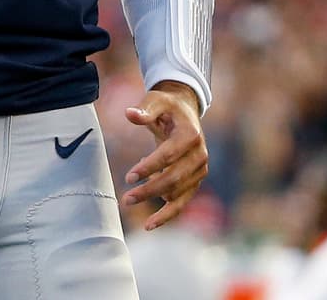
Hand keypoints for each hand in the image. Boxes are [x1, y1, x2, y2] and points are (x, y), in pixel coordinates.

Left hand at [121, 81, 207, 230]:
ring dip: (154, 201)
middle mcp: (200, 154)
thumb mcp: (156, 101)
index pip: (168, 155)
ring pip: (178, 193)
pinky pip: (182, 202)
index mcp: (190, 135)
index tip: (129, 177)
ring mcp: (200, 170)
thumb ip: (144, 109)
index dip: (149, 167)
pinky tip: (149, 224)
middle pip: (174, 178)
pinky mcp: (196, 180)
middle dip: (149, 190)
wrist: (185, 112)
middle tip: (126, 198)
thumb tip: (129, 113)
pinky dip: (168, 214)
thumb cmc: (167, 107)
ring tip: (129, 201)